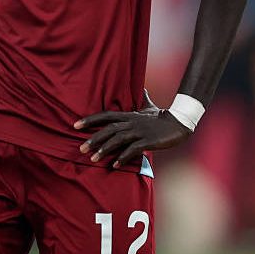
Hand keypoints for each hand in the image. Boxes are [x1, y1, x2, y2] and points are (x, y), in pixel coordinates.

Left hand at [73, 90, 190, 167]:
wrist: (179, 122)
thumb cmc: (161, 115)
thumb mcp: (149, 106)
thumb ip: (142, 98)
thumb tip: (142, 88)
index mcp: (128, 115)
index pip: (105, 116)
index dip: (90, 120)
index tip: (75, 125)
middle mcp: (131, 122)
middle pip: (108, 129)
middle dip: (94, 139)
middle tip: (81, 148)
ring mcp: (139, 131)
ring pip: (118, 140)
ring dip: (105, 149)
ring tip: (93, 159)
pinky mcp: (148, 141)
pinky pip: (132, 150)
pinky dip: (123, 157)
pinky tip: (114, 165)